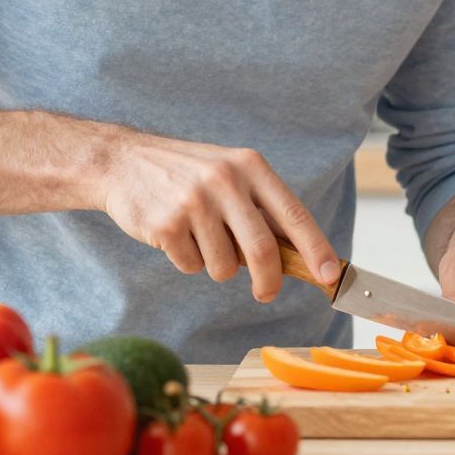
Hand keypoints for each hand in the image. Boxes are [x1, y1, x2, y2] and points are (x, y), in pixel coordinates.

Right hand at [96, 131, 340, 302]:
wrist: (124, 161)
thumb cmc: (187, 174)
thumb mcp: (231, 174)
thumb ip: (262, 208)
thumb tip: (301, 255)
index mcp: (250, 166)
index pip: (294, 214)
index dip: (316, 249)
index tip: (330, 275)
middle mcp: (225, 181)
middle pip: (263, 250)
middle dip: (269, 281)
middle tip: (266, 292)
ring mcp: (194, 202)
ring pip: (224, 266)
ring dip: (216, 265)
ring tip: (200, 237)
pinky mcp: (166, 225)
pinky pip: (191, 266)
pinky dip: (186, 261)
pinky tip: (174, 234)